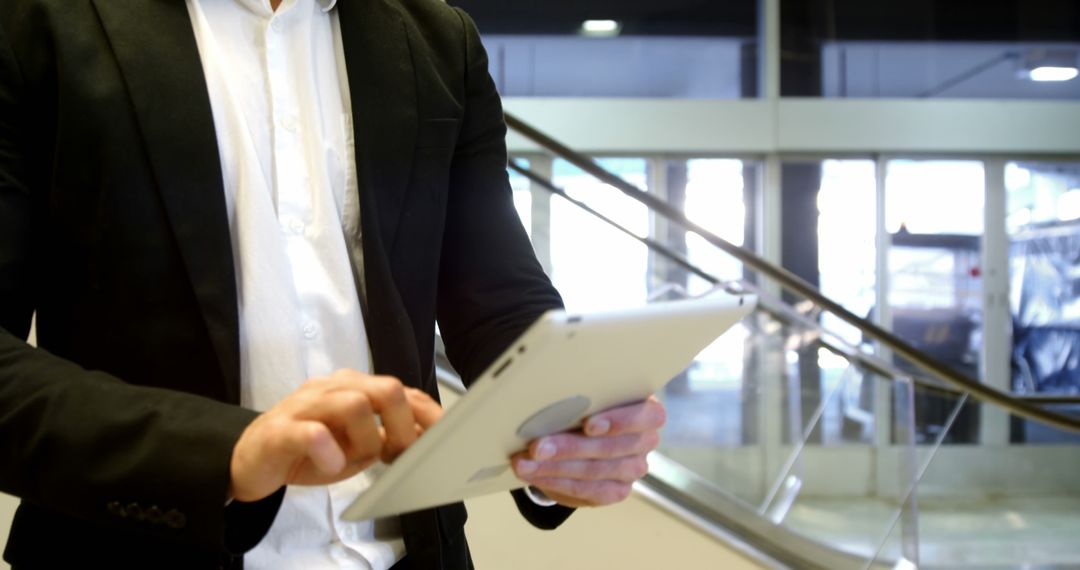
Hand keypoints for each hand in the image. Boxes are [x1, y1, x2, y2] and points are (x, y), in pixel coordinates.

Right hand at [229, 369, 442, 501]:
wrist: (250, 460)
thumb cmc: (307, 450)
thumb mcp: (357, 446)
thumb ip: (388, 437)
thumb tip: (427, 440)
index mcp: (354, 388)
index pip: (402, 390)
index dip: (428, 415)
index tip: (443, 439)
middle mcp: (332, 389)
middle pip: (385, 388)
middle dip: (402, 426)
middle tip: (395, 455)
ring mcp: (305, 405)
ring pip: (354, 404)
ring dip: (367, 440)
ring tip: (357, 460)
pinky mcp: (280, 429)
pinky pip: (312, 432)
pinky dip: (330, 452)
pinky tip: (331, 466)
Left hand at [511, 396, 664, 506]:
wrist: (586, 436)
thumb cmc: (588, 405)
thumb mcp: (589, 395)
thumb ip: (581, 397)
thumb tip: (544, 400)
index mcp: (648, 410)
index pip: (647, 417)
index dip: (618, 421)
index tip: (588, 425)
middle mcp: (645, 441)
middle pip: (610, 448)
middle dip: (568, 448)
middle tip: (536, 447)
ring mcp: (634, 469)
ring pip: (594, 471)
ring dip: (554, 468)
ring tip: (524, 463)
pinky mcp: (617, 491)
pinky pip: (586, 491)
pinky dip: (555, 482)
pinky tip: (535, 476)